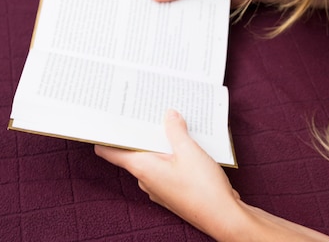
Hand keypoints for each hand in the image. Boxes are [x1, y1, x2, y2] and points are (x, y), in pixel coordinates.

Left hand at [94, 109, 243, 238]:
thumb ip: (176, 131)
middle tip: (149, 112)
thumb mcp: (189, 151)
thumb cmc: (202, 188)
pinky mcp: (173, 191)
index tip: (107, 120)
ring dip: (162, 144)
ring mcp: (159, 188)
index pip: (110, 151)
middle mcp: (146, 180)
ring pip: (154, 160)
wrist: (222, 217)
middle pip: (134, 152)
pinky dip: (173, 156)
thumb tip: (169, 116)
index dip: (106, 135)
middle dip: (142, 133)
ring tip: (174, 125)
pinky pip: (167, 169)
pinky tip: (188, 146)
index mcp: (142, 168)